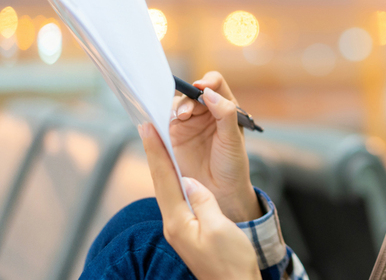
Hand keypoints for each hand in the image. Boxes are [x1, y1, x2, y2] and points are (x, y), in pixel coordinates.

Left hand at [140, 122, 260, 279]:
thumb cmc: (231, 263)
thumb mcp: (219, 228)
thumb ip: (203, 201)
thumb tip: (190, 182)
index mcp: (179, 221)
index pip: (164, 179)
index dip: (156, 152)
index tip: (147, 128)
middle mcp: (174, 225)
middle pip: (161, 182)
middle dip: (154, 154)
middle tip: (146, 129)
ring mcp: (180, 230)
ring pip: (168, 190)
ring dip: (163, 166)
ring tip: (158, 145)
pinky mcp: (189, 233)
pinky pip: (178, 200)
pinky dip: (175, 181)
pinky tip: (177, 176)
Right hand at [170, 71, 261, 221]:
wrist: (220, 193)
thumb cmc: (232, 165)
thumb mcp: (233, 138)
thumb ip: (225, 113)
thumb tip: (208, 92)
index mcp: (224, 108)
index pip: (215, 84)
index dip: (208, 81)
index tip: (202, 86)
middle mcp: (205, 112)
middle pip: (192, 93)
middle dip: (189, 98)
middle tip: (188, 112)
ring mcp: (188, 123)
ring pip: (176, 104)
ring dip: (177, 107)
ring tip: (181, 118)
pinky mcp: (172, 136)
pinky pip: (163, 121)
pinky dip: (161, 118)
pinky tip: (163, 122)